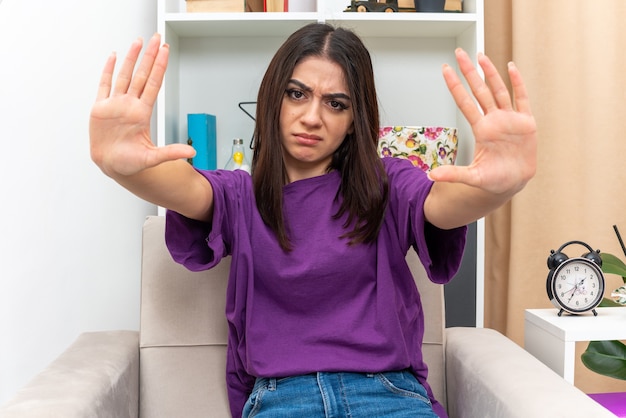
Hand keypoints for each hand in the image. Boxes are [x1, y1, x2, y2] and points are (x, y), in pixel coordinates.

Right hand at [89, 34, 194, 177]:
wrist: (112, 166)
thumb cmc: (131, 163)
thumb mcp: (152, 158)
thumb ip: (171, 153)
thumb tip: (192, 153)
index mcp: (141, 113)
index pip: (153, 84)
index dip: (159, 67)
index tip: (165, 52)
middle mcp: (130, 105)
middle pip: (141, 75)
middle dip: (149, 56)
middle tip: (156, 39)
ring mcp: (115, 105)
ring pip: (124, 76)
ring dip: (131, 58)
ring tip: (138, 41)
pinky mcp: (100, 109)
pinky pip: (104, 85)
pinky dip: (108, 71)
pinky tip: (114, 57)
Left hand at [429, 49, 536, 196]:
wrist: (514, 184)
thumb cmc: (493, 180)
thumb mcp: (472, 177)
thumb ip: (453, 174)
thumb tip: (430, 175)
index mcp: (481, 130)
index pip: (465, 102)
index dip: (455, 86)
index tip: (445, 70)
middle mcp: (494, 120)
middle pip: (479, 90)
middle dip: (470, 72)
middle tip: (459, 53)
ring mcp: (510, 119)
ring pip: (499, 90)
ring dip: (491, 73)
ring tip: (481, 56)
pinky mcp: (527, 122)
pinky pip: (522, 99)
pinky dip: (517, 83)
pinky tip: (510, 67)